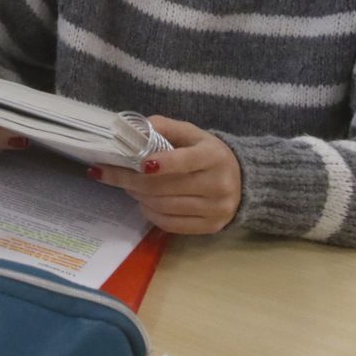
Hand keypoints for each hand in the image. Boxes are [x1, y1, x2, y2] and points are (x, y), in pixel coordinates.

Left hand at [88, 116, 241, 234]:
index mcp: (214, 156)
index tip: (137, 163)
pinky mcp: (211, 227)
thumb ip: (165, 128)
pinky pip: (171, 224)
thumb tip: (135, 128)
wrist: (242, 180)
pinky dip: (150, 213)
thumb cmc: (207, 153)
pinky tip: (144, 203)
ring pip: (165, 206)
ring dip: (139, 196)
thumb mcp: (192, 134)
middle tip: (113, 173)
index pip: (184, 161)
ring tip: (128, 186)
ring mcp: (216, 209)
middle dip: (132, 180)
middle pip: (166, 187)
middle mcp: (219, 184)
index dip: (160, 163)